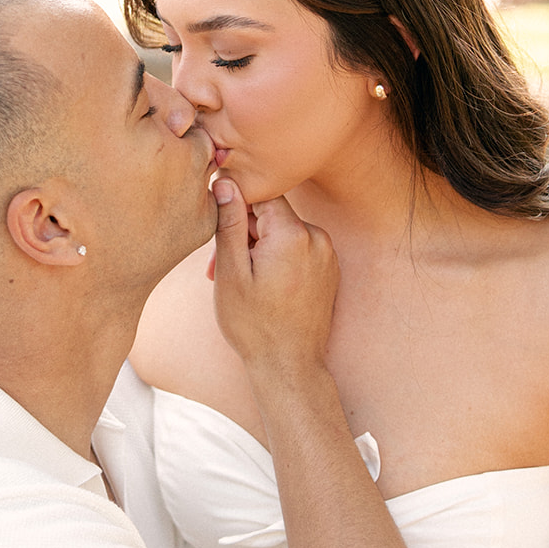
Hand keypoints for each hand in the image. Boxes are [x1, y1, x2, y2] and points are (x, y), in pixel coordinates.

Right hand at [209, 179, 338, 374]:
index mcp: (293, 234)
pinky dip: (277, 260)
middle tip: (220, 267)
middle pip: (272, 215)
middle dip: (244, 233)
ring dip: (258, 248)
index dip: (235, 207)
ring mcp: (327, 254)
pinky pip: (297, 250)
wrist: (289, 366)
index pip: (261, 194)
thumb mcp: (232, 272)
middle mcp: (317, 238)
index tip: (220, 230)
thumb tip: (226, 181)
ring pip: (282, 233)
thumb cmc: (254, 325)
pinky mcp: (328, 269)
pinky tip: (262, 287)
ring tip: (241, 281)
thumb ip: (228, 222)